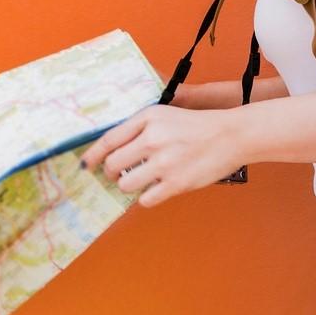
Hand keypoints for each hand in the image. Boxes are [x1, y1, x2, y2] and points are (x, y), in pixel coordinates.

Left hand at [79, 103, 243, 208]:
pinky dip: (147, 196)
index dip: (92, 155)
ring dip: (130, 185)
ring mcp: (164, 163)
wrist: (230, 135)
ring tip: (141, 180)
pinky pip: (145, 199)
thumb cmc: (196, 126)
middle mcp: (153, 139)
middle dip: (112, 173)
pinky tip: (156, 188)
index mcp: (148, 118)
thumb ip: (138, 128)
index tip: (85, 165)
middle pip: (113, 165)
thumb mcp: (164, 115)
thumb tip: (109, 150)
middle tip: (119, 173)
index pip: (108, 140)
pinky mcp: (176, 183)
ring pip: (126, 184)